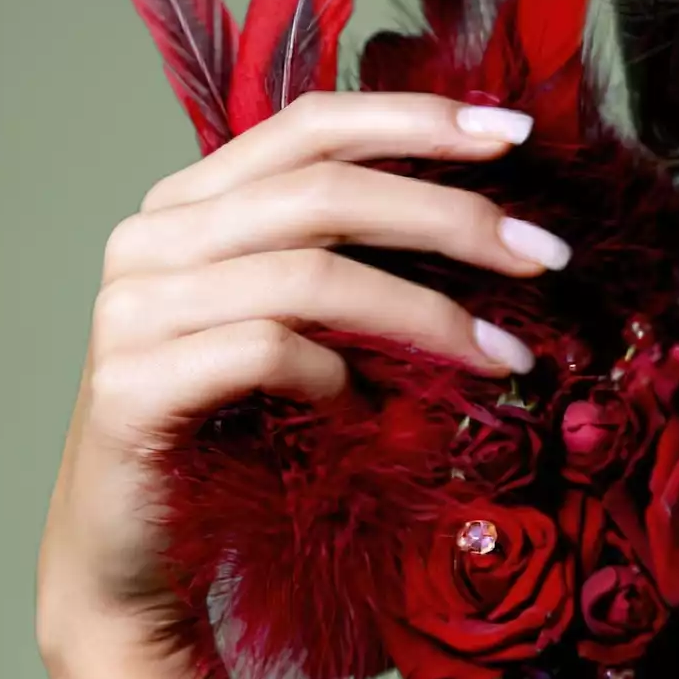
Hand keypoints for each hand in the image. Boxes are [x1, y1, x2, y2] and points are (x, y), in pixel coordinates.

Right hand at [35, 92, 573, 651]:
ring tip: (505, 355)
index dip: (416, 119)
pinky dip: (340, 377)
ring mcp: (133, 311)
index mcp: (192, 202)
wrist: (142, 558)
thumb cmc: (241, 435)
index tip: (516, 135)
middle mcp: (151, 238)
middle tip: (546, 255)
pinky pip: (267, 353)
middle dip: (451, 217)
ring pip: (310, 276)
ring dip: (428, 314)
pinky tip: (373, 412)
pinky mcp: (132, 388)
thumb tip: (497, 223)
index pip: (312, 124)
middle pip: (325, 192)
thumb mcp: (305, 328)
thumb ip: (357, 261)